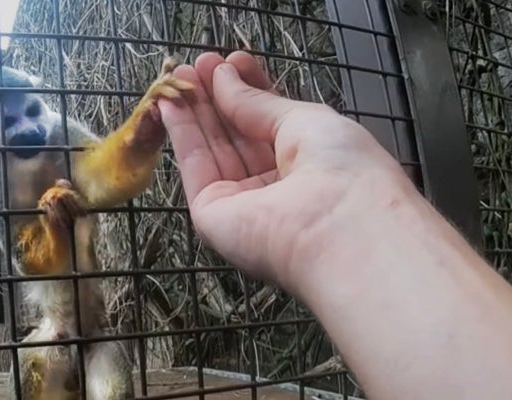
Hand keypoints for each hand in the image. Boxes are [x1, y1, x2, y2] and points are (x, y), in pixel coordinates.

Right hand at [157, 51, 409, 289]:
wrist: (339, 227)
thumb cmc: (341, 168)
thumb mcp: (304, 120)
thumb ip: (258, 102)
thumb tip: (223, 76)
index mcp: (308, 165)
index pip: (269, 124)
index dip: (249, 90)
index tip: (231, 59)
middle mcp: (274, 187)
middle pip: (237, 136)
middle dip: (217, 97)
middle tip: (196, 61)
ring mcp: (241, 203)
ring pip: (213, 149)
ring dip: (194, 110)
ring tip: (177, 72)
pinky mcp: (212, 216)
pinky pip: (195, 168)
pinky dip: (182, 133)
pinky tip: (169, 102)